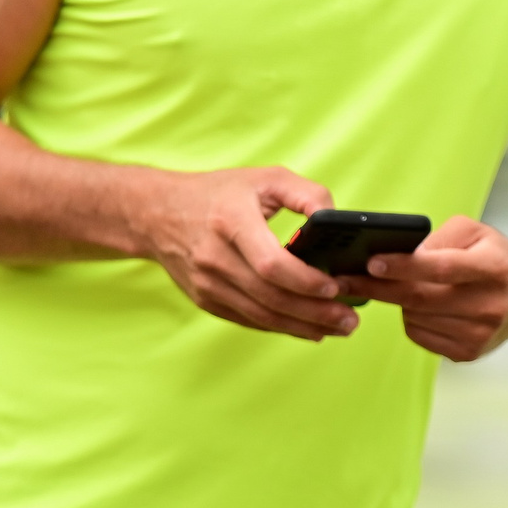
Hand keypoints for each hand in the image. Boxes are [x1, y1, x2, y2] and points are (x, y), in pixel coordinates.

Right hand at [139, 167, 354, 339]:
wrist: (158, 213)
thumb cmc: (220, 193)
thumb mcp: (265, 178)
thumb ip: (306, 193)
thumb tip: (337, 220)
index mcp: (230, 220)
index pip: (269, 262)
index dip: (304, 280)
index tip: (334, 286)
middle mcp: (214, 256)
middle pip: (270, 296)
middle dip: (314, 312)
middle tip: (350, 318)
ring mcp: (207, 283)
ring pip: (261, 315)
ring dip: (302, 326)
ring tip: (338, 327)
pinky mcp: (205, 300)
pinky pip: (249, 319)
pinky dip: (281, 327)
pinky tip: (309, 329)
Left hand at [351, 216, 507, 361]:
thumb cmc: (496, 259)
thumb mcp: (475, 232)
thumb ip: (438, 239)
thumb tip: (400, 255)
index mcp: (493, 267)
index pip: (441, 268)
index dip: (403, 266)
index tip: (371, 262)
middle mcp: (489, 304)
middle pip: (421, 299)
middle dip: (380, 288)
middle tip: (348, 279)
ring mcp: (479, 333)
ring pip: (416, 318)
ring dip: (398, 302)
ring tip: (401, 286)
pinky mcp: (468, 353)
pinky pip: (420, 335)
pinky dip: (411, 319)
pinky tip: (422, 307)